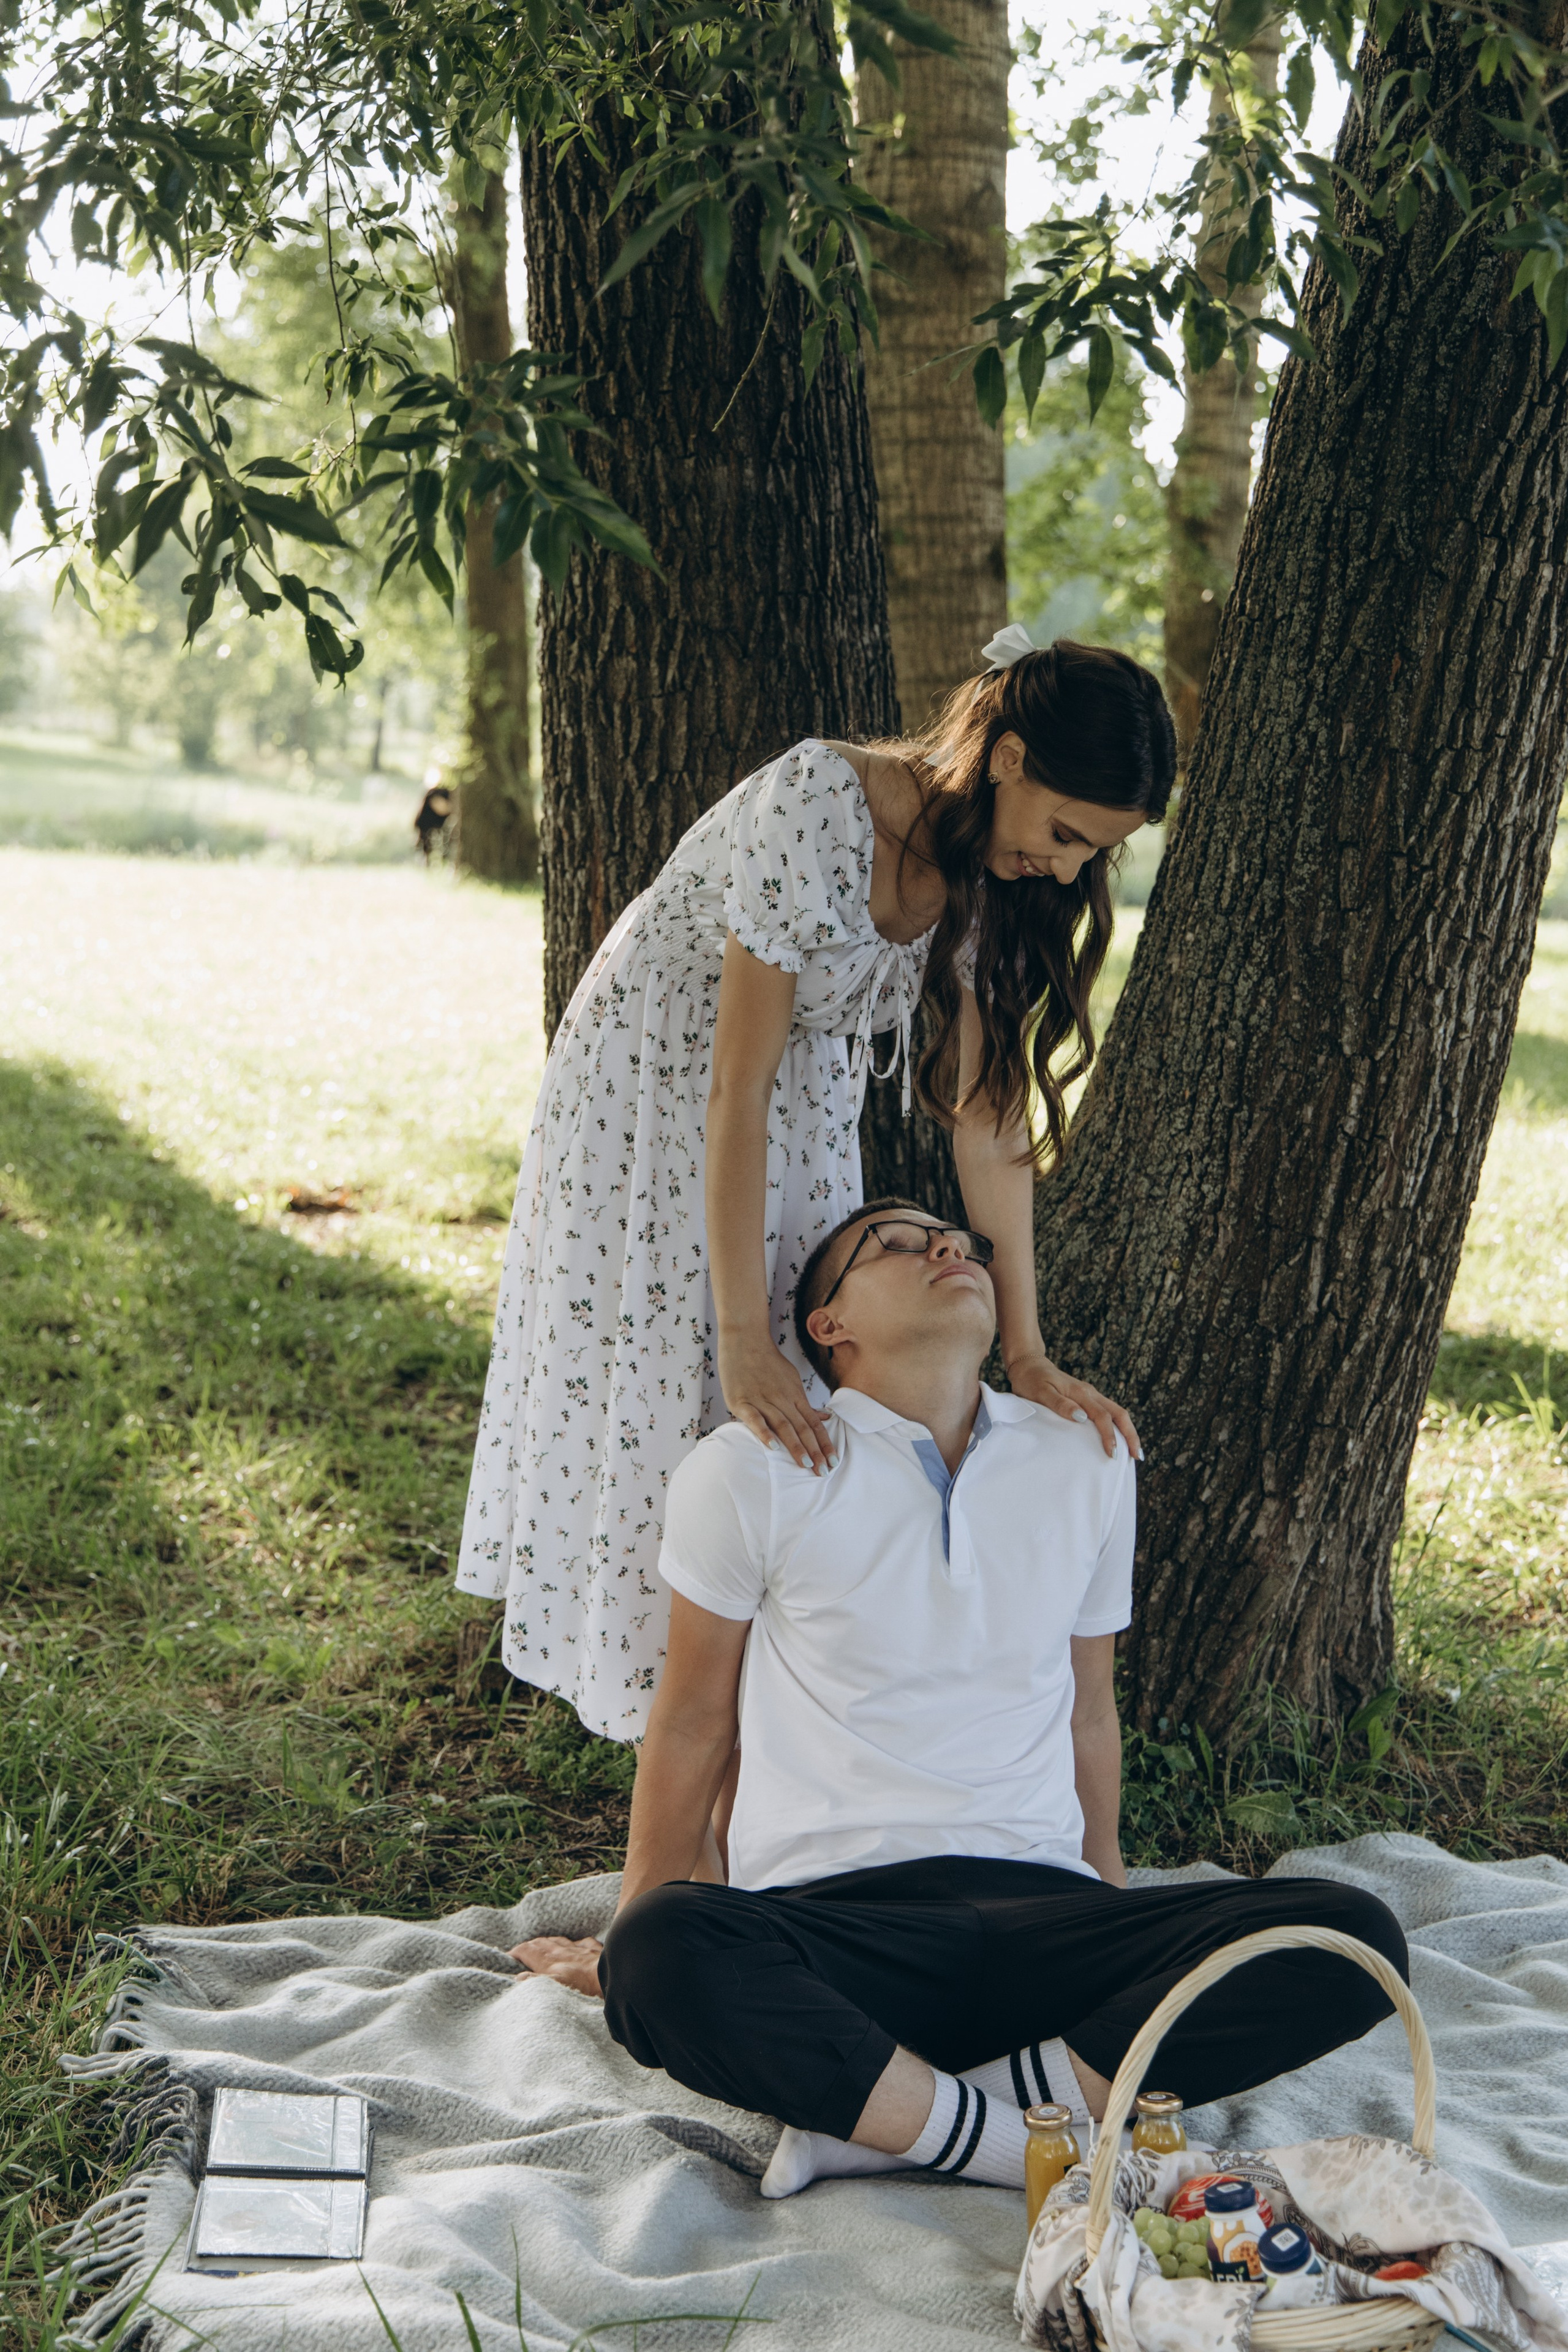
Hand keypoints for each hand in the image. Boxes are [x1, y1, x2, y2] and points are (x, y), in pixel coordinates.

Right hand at [511, 1934, 604, 1996]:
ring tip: (541, 1944)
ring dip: (548, 1942)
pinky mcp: (594, 1951)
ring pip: (559, 1941)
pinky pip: (582, 1943)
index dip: (517, 1952)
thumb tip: (518, 1978)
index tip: (509, 1956)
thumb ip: (535, 1981)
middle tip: (522, 1950)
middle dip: (530, 1945)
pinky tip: (576, 1944)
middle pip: (542, 1944)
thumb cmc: (584, 1986)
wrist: (611, 1977)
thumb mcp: (555, 1987)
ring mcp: (579, 1950)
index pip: (528, 1951)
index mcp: (550, 1962)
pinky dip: (575, 1943)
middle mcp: (563, 1952)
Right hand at [718, 1331, 835, 1472]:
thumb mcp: (791, 1379)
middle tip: (824, 1471)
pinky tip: (773, 1447)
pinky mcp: (741, 1401)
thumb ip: (805, 1402)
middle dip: (814, 1451)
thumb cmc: (768, 1361)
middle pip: (802, 1428)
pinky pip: (755, 1419)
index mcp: (794, 1395)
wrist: (744, 1337)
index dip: (824, 1443)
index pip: (813, 1423)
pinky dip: (764, 1433)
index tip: (833, 1461)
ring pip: (783, 1426)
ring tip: (805, 1464)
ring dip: (795, 1446)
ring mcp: (761, 1399)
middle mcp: (781, 1399)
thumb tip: (825, 1417)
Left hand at [1006, 1352, 1141, 1461]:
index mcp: (1081, 1392)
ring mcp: (1090, 1395)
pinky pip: (1108, 1413)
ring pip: (1117, 1413)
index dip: (1110, 1436)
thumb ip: (1060, 1404)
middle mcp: (1090, 1393)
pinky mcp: (1087, 1398)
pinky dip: (1118, 1427)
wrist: (1029, 1366)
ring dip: (1127, 1431)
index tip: (1112, 1454)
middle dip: (1130, 1435)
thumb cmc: (1031, 1381)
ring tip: (1134, 1451)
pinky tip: (1119, 1439)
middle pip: (1119, 1413)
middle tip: (1137, 1456)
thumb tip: (1082, 1417)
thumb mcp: (1041, 1393)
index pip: (1103, 1416)